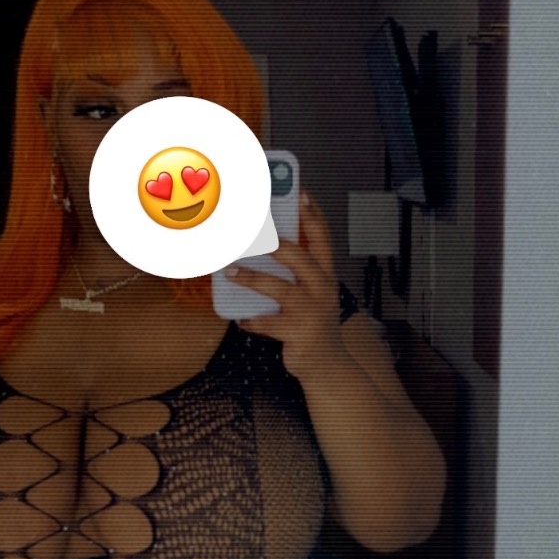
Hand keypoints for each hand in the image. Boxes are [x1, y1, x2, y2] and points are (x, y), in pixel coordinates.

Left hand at [229, 192, 348, 381]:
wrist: (328, 365)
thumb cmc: (313, 323)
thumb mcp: (313, 294)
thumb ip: (296, 274)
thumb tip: (259, 248)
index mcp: (326, 276)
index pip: (322, 239)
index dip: (312, 215)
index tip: (299, 193)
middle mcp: (323, 290)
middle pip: (300, 258)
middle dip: (275, 244)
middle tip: (251, 232)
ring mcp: (311, 312)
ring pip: (279, 289)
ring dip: (252, 278)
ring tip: (231, 271)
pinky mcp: (298, 333)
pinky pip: (267, 323)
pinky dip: (251, 321)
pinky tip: (241, 319)